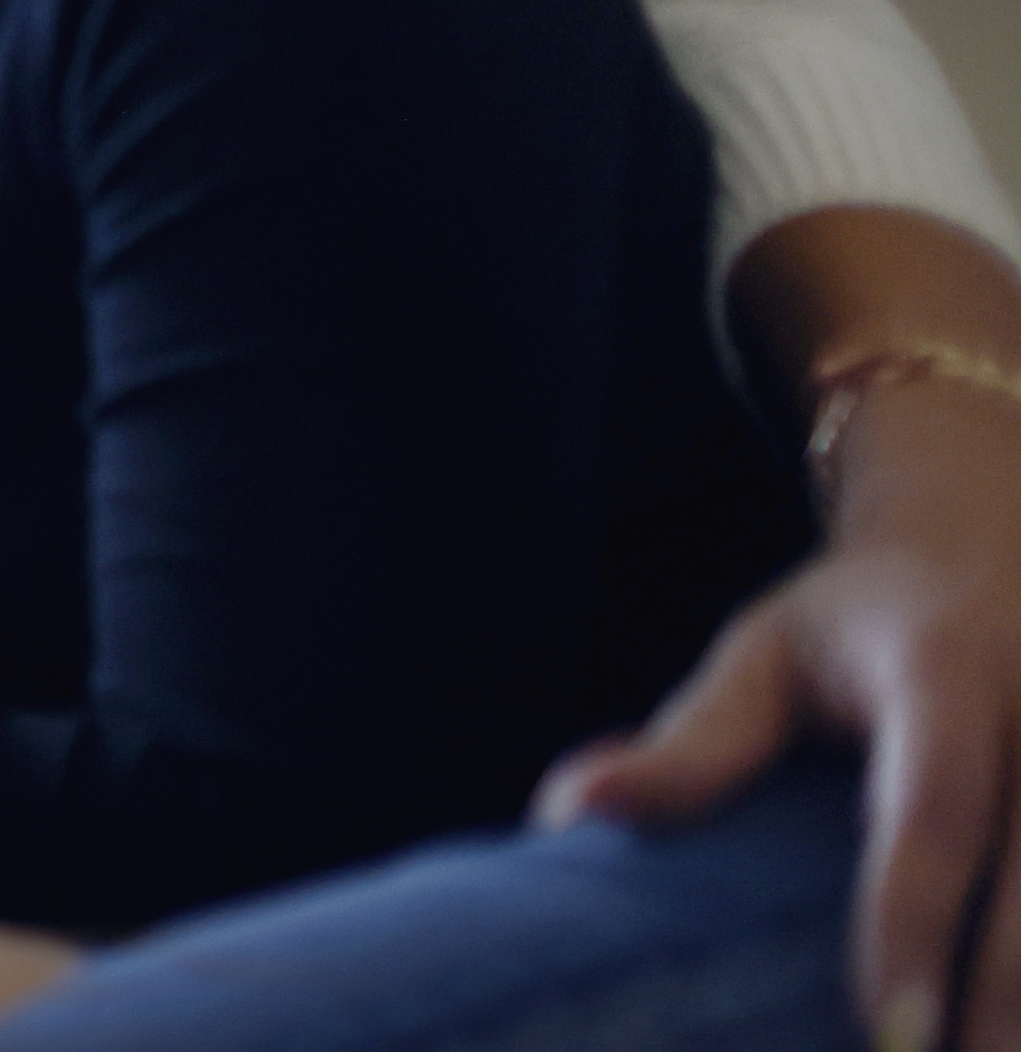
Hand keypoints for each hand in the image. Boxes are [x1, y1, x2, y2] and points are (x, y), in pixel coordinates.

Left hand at [543, 207, 1020, 1051]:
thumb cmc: (855, 621)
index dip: (914, 922)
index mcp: (943, 673)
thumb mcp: (765, 653)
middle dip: (1003, 999)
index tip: (888, 1030)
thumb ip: (692, 744)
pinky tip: (1014, 1020)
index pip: (936, 810)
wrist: (988, 539)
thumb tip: (565, 812)